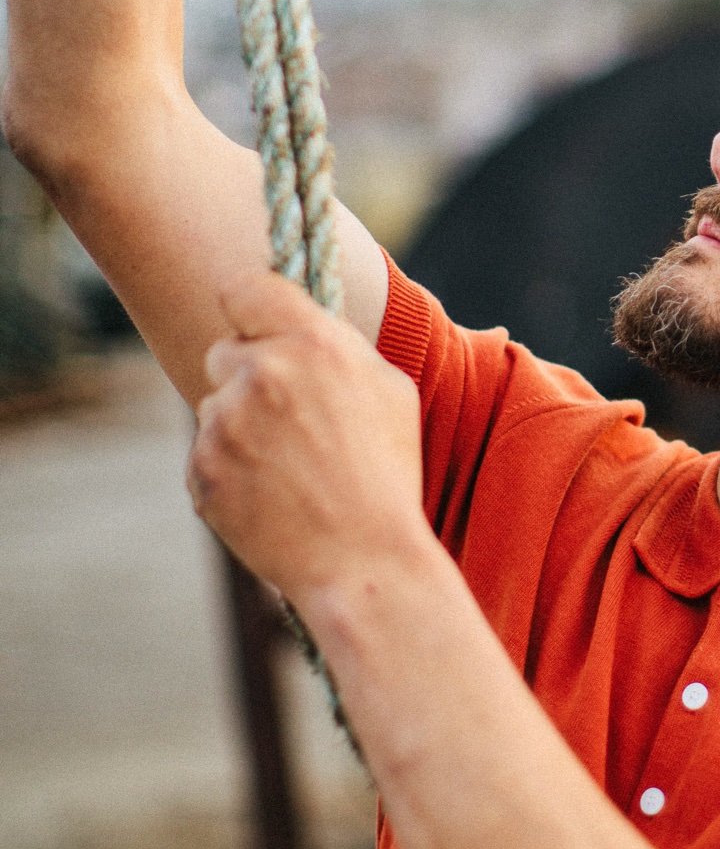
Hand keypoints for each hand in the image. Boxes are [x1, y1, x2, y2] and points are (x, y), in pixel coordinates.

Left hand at [188, 272, 433, 612]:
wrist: (362, 561)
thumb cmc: (386, 474)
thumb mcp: (388, 390)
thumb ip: (337, 346)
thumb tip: (301, 325)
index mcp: (313, 343)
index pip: (245, 287)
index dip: (250, 306)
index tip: (257, 325)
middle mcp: (262, 373)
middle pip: (223, 350)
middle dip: (247, 375)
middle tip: (286, 417)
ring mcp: (224, 424)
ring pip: (214, 407)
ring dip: (239, 428)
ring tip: (288, 469)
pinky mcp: (201, 470)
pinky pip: (203, 455)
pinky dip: (228, 471)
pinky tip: (270, 495)